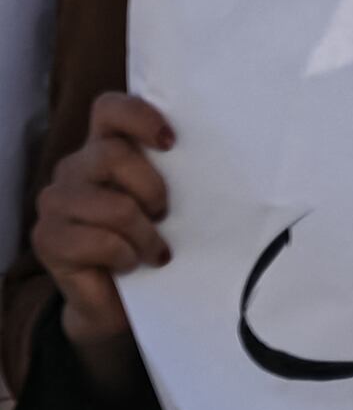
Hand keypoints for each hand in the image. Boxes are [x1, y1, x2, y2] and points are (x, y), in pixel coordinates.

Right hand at [26, 91, 174, 394]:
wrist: (120, 302)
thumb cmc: (155, 242)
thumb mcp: (174, 203)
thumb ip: (183, 174)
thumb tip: (247, 154)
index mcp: (105, 148)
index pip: (109, 108)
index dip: (138, 116)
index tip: (171, 142)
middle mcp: (75, 167)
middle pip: (113, 155)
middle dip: (152, 189)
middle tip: (164, 214)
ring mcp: (55, 201)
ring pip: (113, 206)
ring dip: (144, 235)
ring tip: (153, 250)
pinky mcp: (47, 238)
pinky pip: (97, 241)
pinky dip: (125, 257)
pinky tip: (129, 264)